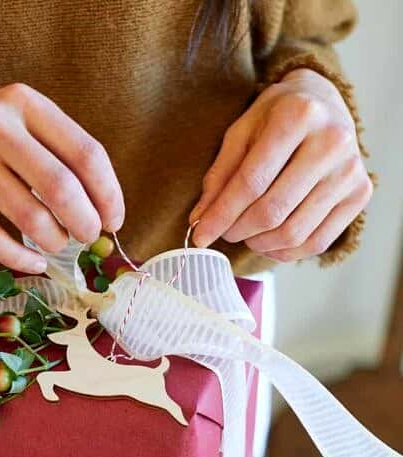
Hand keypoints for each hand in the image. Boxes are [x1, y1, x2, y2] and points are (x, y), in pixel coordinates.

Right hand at [0, 84, 123, 272]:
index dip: (108, 193)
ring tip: (57, 244)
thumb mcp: (16, 123)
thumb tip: (103, 208)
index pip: (85, 152)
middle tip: (88, 237)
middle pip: (61, 187)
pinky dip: (21, 258)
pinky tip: (34, 261)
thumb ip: (55, 152)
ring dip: (54, 241)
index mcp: (24, 102)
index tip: (114, 219)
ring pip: (29, 216)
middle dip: (84, 222)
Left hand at [190, 68, 372, 261]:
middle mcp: (331, 141)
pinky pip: (317, 242)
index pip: (251, 182)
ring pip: (293, 232)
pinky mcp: (360, 193)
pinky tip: (269, 241)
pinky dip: (285, 251)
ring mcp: (350, 170)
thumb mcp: (242, 131)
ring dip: (259, 243)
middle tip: (225, 232)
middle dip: (238, 230)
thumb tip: (200, 221)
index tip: (199, 235)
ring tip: (247, 234)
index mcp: (298, 116)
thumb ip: (220, 175)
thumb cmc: (276, 117)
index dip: (221, 215)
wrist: (324, 101)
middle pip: (272, 211)